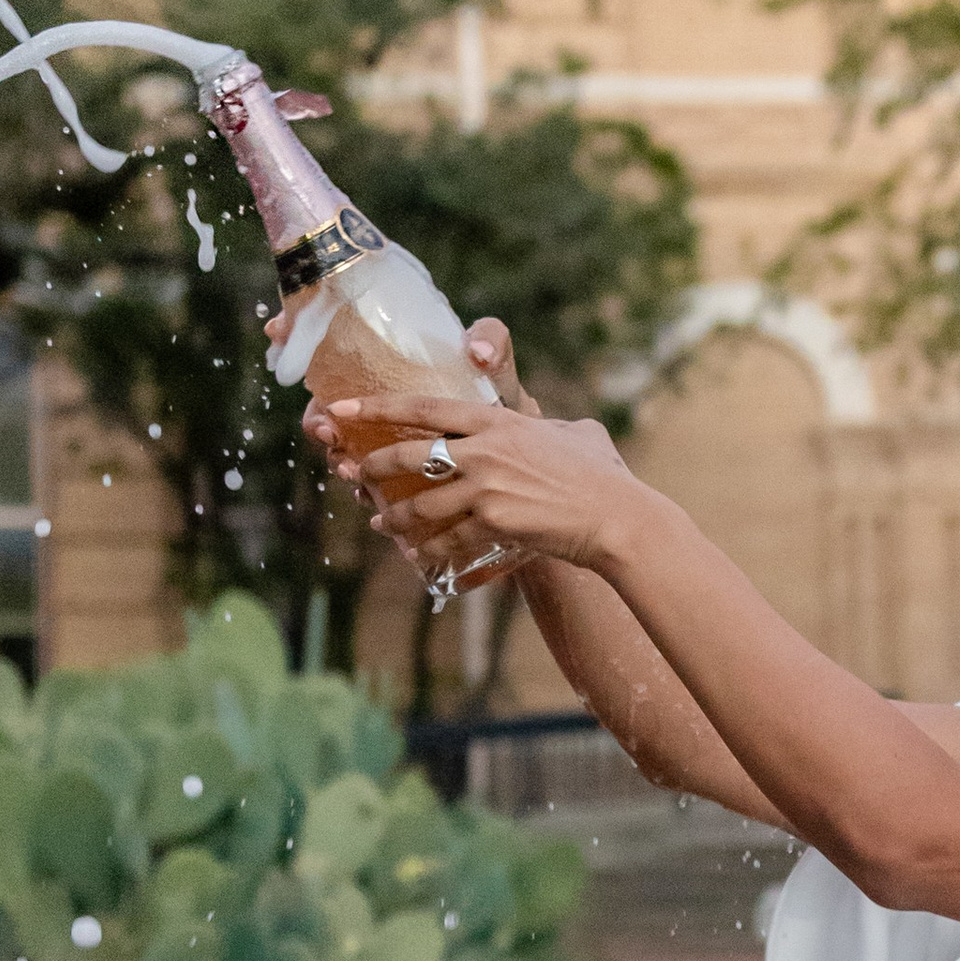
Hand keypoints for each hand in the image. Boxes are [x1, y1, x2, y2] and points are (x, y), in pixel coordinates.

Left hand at [328, 391, 644, 574]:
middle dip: (371, 466)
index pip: (423, 407)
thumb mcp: (572, 432)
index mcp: (497, 420)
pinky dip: (428, 549)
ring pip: (419, 504)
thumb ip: (545, 425)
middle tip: (352, 473)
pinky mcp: (493, 525)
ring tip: (379, 522)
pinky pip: (446, 539)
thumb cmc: (601, 473)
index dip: (376, 407)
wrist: (616, 517)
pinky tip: (416, 554)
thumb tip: (544, 424)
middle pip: (408, 455)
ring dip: (392, 516)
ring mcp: (486, 489)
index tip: (342, 409)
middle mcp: (484, 451)